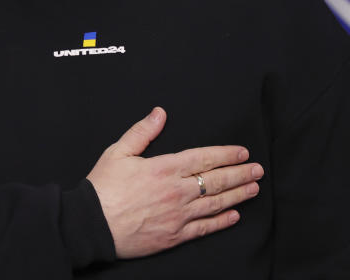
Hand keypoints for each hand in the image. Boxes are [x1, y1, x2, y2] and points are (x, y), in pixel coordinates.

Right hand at [86, 107, 262, 258]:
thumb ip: (141, 132)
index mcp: (164, 168)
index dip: (225, 154)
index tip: (242, 152)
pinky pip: (205, 228)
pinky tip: (234, 216)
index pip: (203, 158)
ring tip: (253, 189)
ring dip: (237, 195)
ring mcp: (178, 215)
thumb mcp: (117, 152)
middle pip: (216, 180)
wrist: (92, 224)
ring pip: (216, 203)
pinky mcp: (175, 235)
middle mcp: (176, 191)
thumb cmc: (102, 187)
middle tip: (257, 170)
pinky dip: (221, 221)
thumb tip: (159, 113)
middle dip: (240, 174)